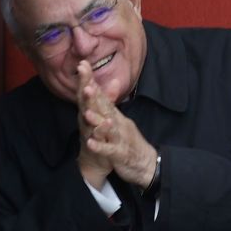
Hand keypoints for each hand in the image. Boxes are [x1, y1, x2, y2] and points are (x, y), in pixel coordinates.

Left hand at [76, 60, 157, 188]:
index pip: (102, 95)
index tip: (82, 66)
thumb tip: (110, 83)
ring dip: (97, 120)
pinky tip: (90, 142)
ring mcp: (119, 138)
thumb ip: (111, 104)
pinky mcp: (119, 154)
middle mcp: (118, 123)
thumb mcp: (119, 121)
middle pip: (105, 107)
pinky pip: (109, 149)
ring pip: (108, 128)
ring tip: (87, 113)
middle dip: (94, 96)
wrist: (147, 165)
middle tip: (85, 82)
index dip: (92, 82)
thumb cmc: (130, 143)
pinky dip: (100, 146)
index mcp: (115, 116)